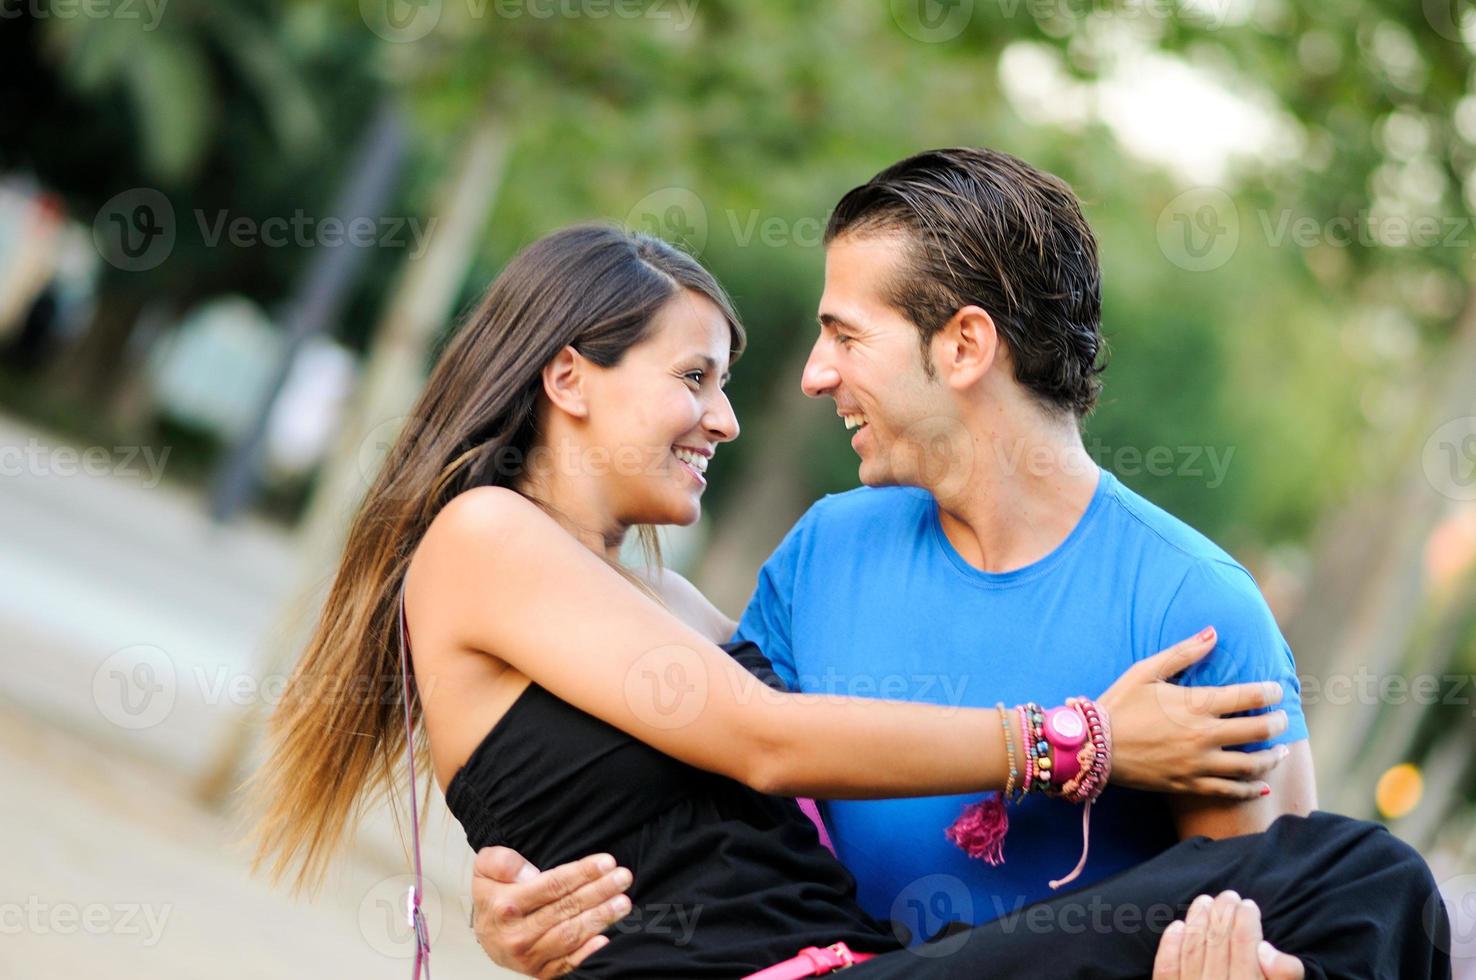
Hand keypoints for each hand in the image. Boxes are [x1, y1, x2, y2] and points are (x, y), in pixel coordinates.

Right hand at [469, 846, 632, 977]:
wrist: (485, 933)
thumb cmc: (493, 897)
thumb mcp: (486, 868)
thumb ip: (503, 862)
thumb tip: (530, 873)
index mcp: (506, 906)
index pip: (552, 886)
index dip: (582, 873)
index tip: (606, 862)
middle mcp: (517, 935)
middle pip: (566, 909)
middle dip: (599, 892)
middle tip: (623, 878)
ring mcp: (529, 957)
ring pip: (570, 936)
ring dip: (600, 918)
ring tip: (622, 902)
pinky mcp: (540, 972)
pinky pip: (566, 964)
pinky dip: (586, 953)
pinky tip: (604, 939)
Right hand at [1099, 627, 1289, 797]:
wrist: (1093, 746)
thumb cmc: (1119, 704)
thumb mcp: (1146, 671)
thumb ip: (1183, 652)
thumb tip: (1213, 632)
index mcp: (1195, 704)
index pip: (1248, 697)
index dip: (1270, 692)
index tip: (1277, 690)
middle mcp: (1203, 735)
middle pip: (1258, 731)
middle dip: (1277, 724)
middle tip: (1282, 719)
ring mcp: (1198, 763)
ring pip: (1250, 765)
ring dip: (1272, 758)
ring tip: (1281, 752)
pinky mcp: (1189, 784)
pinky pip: (1229, 790)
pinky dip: (1250, 789)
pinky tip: (1262, 787)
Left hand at [1153, 891, 1304, 978]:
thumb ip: (1283, 977)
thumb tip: (1268, 948)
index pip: (1245, 949)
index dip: (1247, 923)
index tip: (1249, 905)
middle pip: (1218, 945)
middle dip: (1224, 915)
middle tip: (1229, 895)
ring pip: (1193, 952)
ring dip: (1198, 922)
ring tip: (1205, 901)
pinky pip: (1166, 971)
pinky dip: (1170, 947)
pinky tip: (1177, 926)